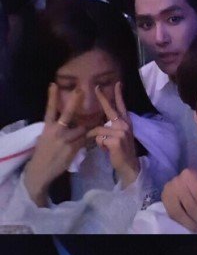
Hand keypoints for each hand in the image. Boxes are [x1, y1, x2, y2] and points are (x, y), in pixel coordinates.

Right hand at [24, 83, 85, 205]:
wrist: (41, 170)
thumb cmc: (44, 153)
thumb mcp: (46, 137)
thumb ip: (55, 129)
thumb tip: (66, 122)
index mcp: (48, 127)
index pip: (50, 109)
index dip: (52, 97)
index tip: (53, 85)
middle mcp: (56, 131)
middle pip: (68, 114)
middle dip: (74, 102)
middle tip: (81, 90)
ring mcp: (65, 140)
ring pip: (82, 130)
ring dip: (89, 129)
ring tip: (96, 126)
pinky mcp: (72, 149)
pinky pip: (85, 142)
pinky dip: (90, 140)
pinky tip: (96, 141)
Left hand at [86, 81, 138, 188]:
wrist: (129, 166)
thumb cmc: (122, 153)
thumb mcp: (120, 137)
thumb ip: (112, 128)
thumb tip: (99, 124)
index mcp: (126, 123)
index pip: (122, 106)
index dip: (119, 95)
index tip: (117, 84)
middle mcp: (124, 125)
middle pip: (110, 109)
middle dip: (102, 98)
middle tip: (95, 88)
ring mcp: (120, 132)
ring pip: (99, 129)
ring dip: (98, 139)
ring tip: (105, 147)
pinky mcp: (115, 140)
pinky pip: (98, 138)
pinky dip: (100, 145)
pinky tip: (107, 150)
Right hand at [161, 169, 196, 232]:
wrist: (184, 179)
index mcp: (188, 176)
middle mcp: (176, 183)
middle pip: (191, 207)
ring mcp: (167, 192)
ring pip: (180, 213)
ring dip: (193, 224)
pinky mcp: (164, 200)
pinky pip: (173, 215)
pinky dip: (184, 223)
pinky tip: (194, 227)